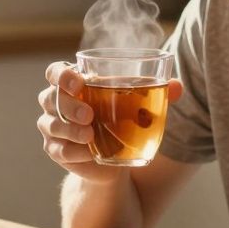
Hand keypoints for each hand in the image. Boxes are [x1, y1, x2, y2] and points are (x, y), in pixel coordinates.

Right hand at [36, 61, 182, 182]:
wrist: (117, 155)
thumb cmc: (124, 118)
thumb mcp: (138, 103)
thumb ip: (157, 92)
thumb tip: (178, 87)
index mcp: (73, 83)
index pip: (55, 72)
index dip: (61, 75)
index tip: (78, 82)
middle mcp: (56, 102)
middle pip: (50, 97)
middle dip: (68, 104)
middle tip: (89, 114)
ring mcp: (52, 127)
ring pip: (50, 124)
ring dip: (70, 129)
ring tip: (90, 134)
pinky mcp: (56, 150)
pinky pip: (59, 150)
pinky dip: (73, 151)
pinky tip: (89, 152)